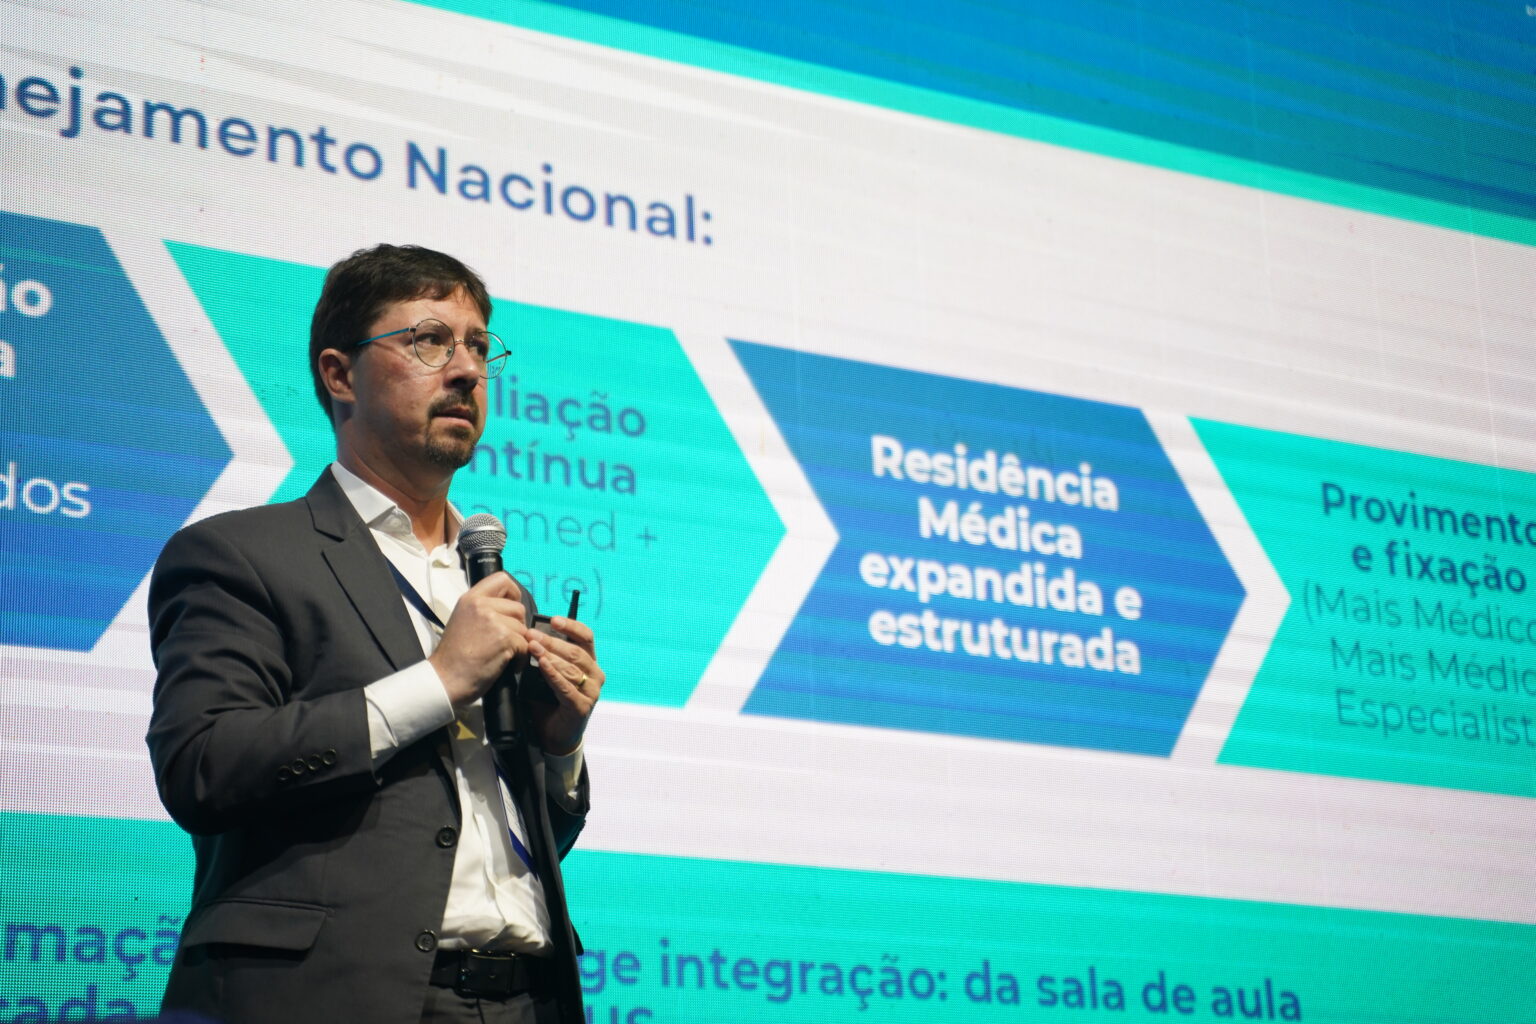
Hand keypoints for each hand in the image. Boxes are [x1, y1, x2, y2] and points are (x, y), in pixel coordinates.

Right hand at [429, 572, 527, 707]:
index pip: (501, 579)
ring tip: (503, 655)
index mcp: (471, 598)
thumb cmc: (453, 656)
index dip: (513, 593)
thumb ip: (482, 609)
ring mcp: (493, 620)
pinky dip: (520, 658)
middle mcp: (481, 605)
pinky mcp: (504, 638)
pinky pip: (525, 645)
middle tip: (506, 641)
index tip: (511, 608)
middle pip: (518, 607)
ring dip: (519, 644)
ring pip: (523, 628)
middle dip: (518, 625)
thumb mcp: (463, 620)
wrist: (445, 679)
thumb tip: (507, 607)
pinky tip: (507, 665)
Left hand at [527, 617, 603, 755]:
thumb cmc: (551, 701)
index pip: (586, 638)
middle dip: (552, 641)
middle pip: (576, 652)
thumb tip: (530, 637)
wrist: (554, 735)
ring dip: (550, 655)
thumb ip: (546, 657)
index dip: (571, 627)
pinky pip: (566, 687)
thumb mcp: (550, 674)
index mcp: (590, 663)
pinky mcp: (581, 707)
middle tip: (531, 634)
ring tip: (532, 647)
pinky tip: (542, 665)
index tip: (553, 619)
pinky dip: (553, 674)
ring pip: (572, 668)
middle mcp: (595, 676)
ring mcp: (591, 692)